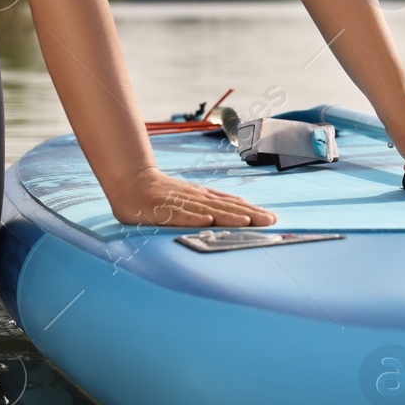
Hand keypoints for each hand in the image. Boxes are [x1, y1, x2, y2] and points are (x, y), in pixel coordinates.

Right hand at [107, 168, 276, 226]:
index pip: (233, 204)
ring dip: (228, 216)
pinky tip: (206, 222)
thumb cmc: (165, 193)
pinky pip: (178, 215)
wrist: (132, 182)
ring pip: (207, 210)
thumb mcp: (194, 197)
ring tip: (247, 222)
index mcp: (205, 197)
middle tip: (270, 221)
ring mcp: (180, 203)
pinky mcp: (162, 209)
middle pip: (227, 207)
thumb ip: (215, 203)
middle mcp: (197, 199)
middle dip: (250, 214)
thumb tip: (243, 210)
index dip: (253, 210)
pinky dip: (192, 218)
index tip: (273, 218)